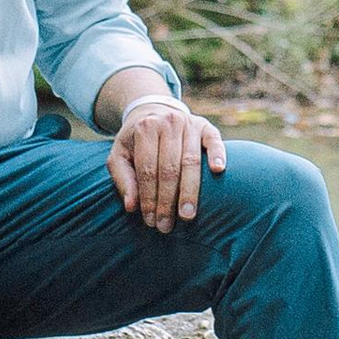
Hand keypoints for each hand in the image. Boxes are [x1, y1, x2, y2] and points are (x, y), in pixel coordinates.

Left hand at [109, 102, 226, 232]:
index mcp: (144, 129)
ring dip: (190, 191)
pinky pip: (214, 140)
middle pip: (169, 168)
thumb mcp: (120, 156)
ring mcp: (189, 123)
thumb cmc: (136, 142)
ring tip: (187, 215)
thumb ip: (123, 179)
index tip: (150, 221)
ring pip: (191, 161)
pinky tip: (218, 170)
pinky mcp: (206, 126)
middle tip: (167, 226)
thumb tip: (132, 206)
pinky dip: (217, 154)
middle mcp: (168, 122)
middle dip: (167, 200)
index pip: (147, 170)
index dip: (149, 198)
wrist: (153, 112)